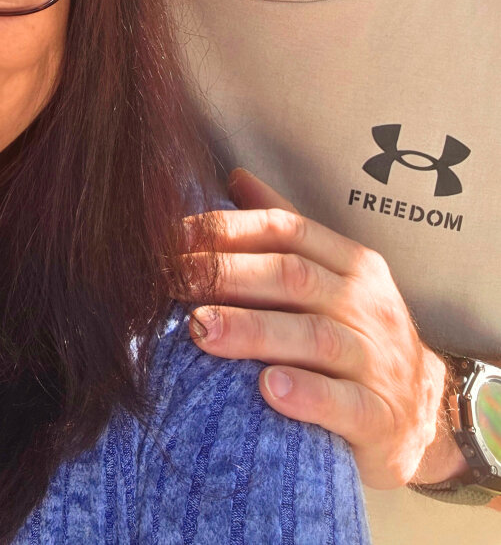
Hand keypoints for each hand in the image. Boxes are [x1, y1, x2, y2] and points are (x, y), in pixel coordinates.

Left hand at [184, 168, 464, 489]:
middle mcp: (366, 304)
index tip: (173, 236)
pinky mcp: (381, 417)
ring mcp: (377, 360)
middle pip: (293, 276)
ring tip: (201, 328)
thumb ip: (286, 231)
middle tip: (171, 279)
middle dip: (226, 275)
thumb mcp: (332, 276)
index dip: (228, 228)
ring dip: (252, 330)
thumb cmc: (357, 334)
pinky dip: (307, 395)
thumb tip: (235, 177)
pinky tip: (268, 390)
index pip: (287, 230)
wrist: (422, 414)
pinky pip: (344, 404)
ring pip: (314, 336)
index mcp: (351, 263)